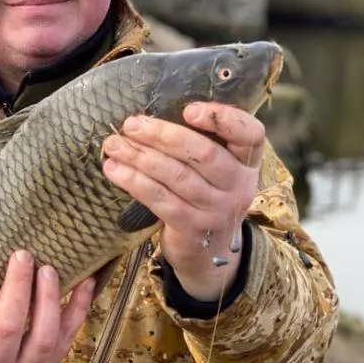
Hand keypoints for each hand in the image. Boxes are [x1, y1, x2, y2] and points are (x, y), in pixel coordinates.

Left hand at [102, 102, 264, 301]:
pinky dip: (134, 182)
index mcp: (248, 162)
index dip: (223, 119)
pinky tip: (114, 169)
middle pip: (204, 153)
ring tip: (113, 144)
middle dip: (162, 135)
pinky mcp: (192, 227)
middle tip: (131, 124)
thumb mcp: (218, 171)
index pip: (250, 134)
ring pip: (176, 176)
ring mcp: (217, 209)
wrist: (208, 253)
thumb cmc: (206, 196)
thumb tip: (151, 115)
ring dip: (140, 157)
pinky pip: (160, 199)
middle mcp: (238, 185)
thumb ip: (201, 143)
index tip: (189, 110)